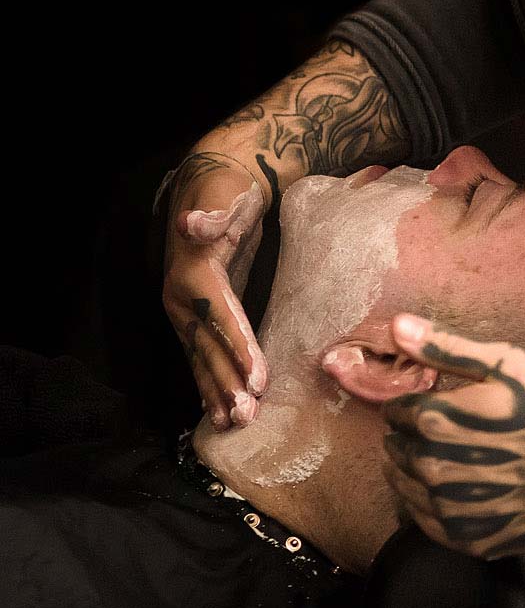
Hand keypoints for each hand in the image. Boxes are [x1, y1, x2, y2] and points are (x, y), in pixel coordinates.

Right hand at [161, 153, 269, 428]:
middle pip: (207, 346)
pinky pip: (202, 354)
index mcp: (194, 274)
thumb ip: (213, 213)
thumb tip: (195, 224)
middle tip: (247, 417)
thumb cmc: (228, 189)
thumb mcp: (227, 193)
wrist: (214, 183)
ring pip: (201, 358)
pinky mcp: (198, 316)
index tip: (257, 378)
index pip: (220, 318)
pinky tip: (220, 408)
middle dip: (227, 383)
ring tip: (235, 424)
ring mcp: (186, 310)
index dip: (238, 348)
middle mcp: (182, 297)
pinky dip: (211, 382)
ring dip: (218, 392)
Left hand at [381, 315, 524, 558]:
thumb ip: (446, 347)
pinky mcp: (463, 538)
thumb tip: (397, 325)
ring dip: (416, 471)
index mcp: (435, 420)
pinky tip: (457, 492)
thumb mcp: (507, 363)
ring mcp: (446, 508)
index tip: (433, 403)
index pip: (397, 411)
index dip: (413, 403)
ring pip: (405, 487)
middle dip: (411, 437)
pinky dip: (431, 505)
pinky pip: (426, 522)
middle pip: (397, 450)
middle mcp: (430, 467)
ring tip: (449, 459)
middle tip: (443, 431)